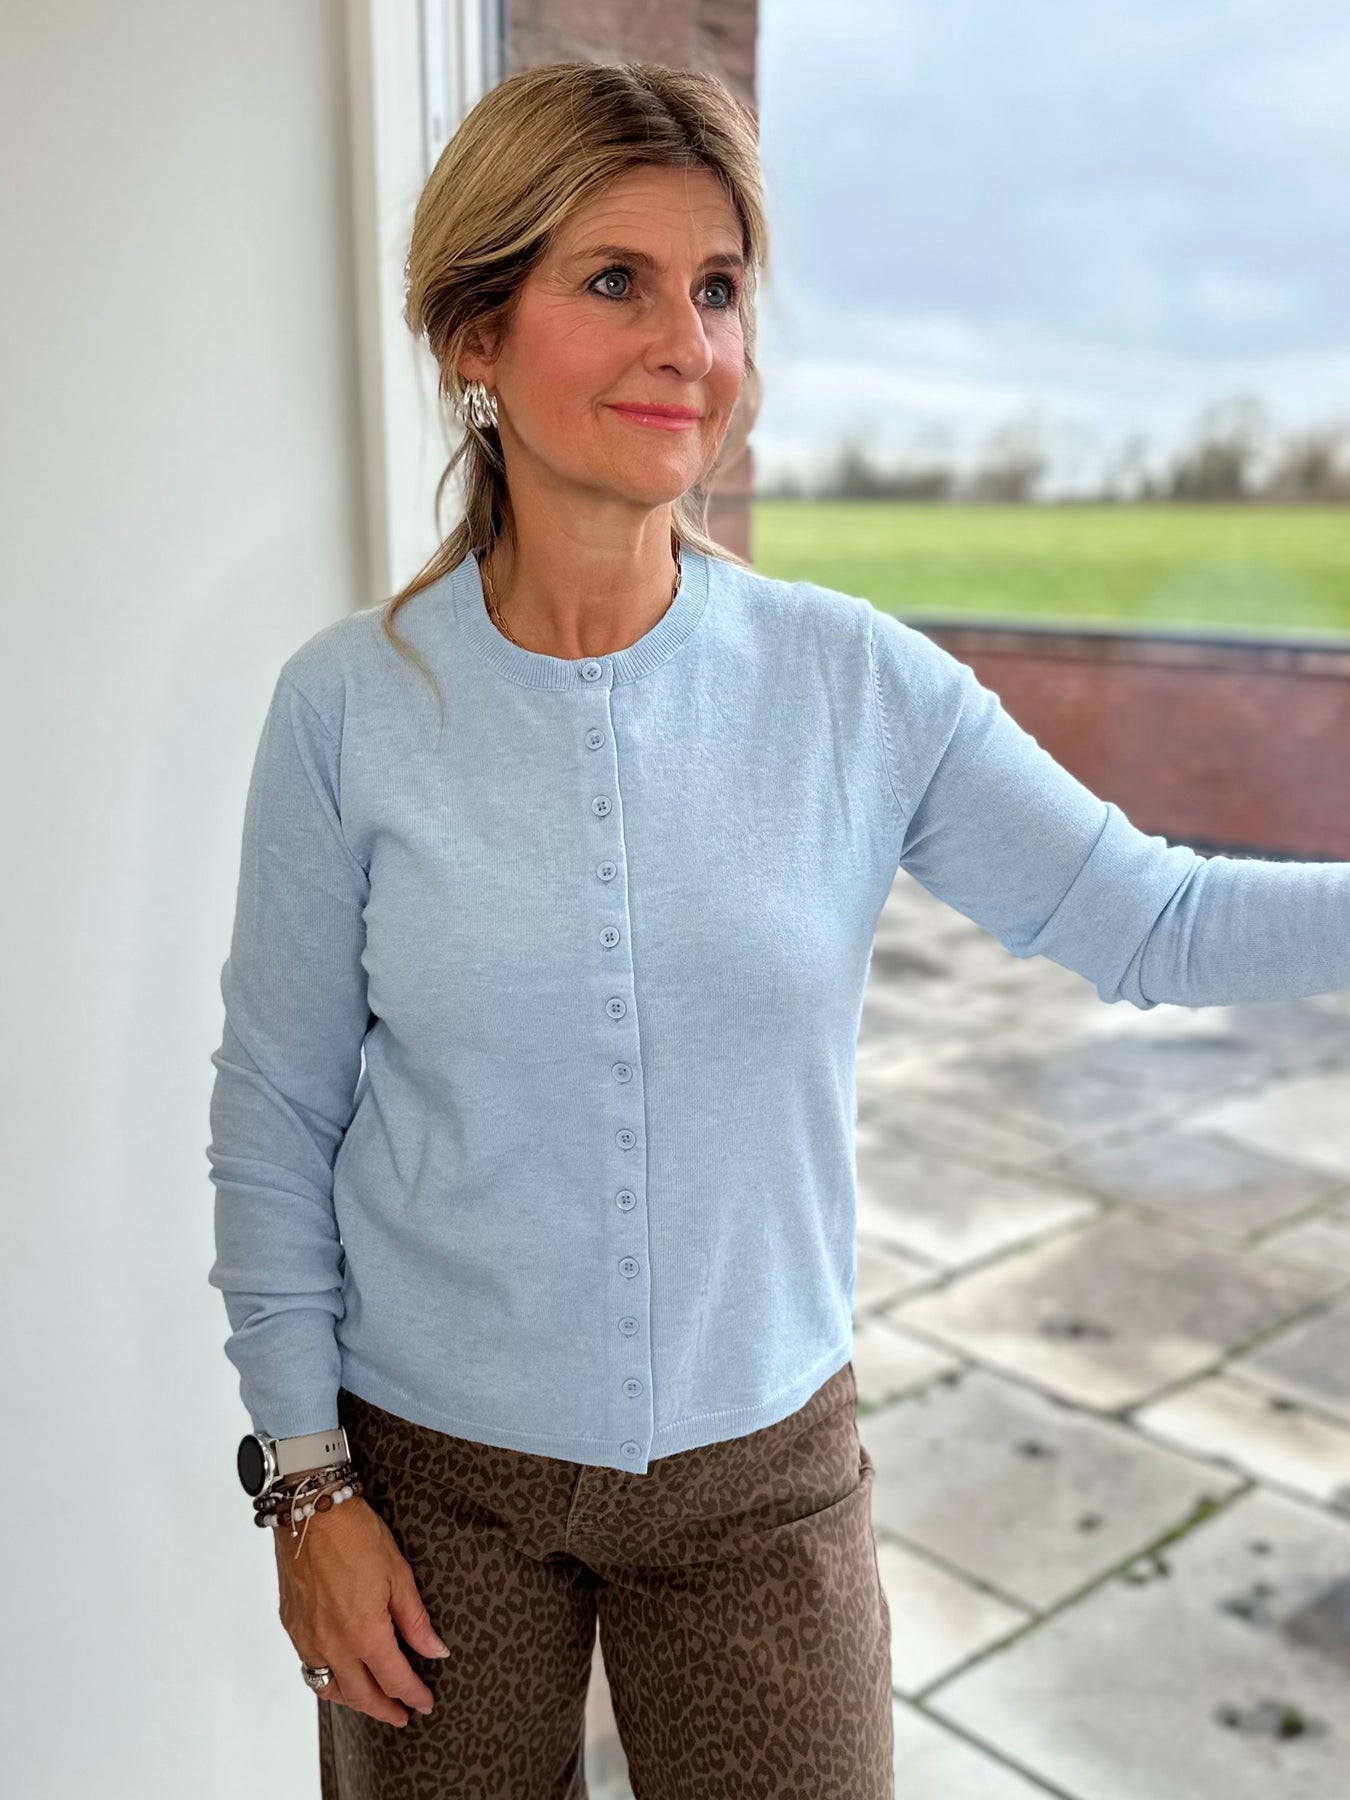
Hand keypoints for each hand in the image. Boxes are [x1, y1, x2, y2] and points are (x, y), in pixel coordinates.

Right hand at [274, 1495, 450, 1726]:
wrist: (311, 1512)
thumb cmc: (355, 1535)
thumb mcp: (399, 1574)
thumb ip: (415, 1620)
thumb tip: (435, 1650)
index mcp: (364, 1633)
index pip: (394, 1680)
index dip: (413, 1695)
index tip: (425, 1703)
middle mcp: (332, 1644)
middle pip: (361, 1696)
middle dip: (385, 1710)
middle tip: (402, 1715)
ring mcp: (307, 1638)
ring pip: (330, 1689)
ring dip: (354, 1700)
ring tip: (373, 1699)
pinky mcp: (292, 1627)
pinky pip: (310, 1668)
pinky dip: (328, 1680)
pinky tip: (341, 1672)